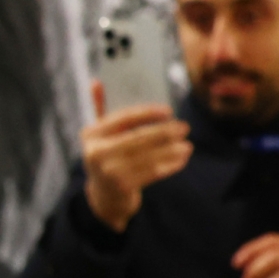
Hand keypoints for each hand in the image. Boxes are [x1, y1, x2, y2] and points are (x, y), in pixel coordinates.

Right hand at [81, 79, 191, 230]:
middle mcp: (96, 152)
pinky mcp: (123, 186)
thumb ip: (99, 108)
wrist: (105, 195)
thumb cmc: (106, 155)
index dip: (147, 113)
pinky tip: (182, 158)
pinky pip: (153, 172)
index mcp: (91, 134)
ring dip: (172, 150)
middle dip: (164, 132)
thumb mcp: (99, 134)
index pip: (123, 118)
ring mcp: (109, 171)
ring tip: (187, 145)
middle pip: (137, 138)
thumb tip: (97, 82)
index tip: (168, 111)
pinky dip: (170, 165)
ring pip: (148, 156)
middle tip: (184, 127)